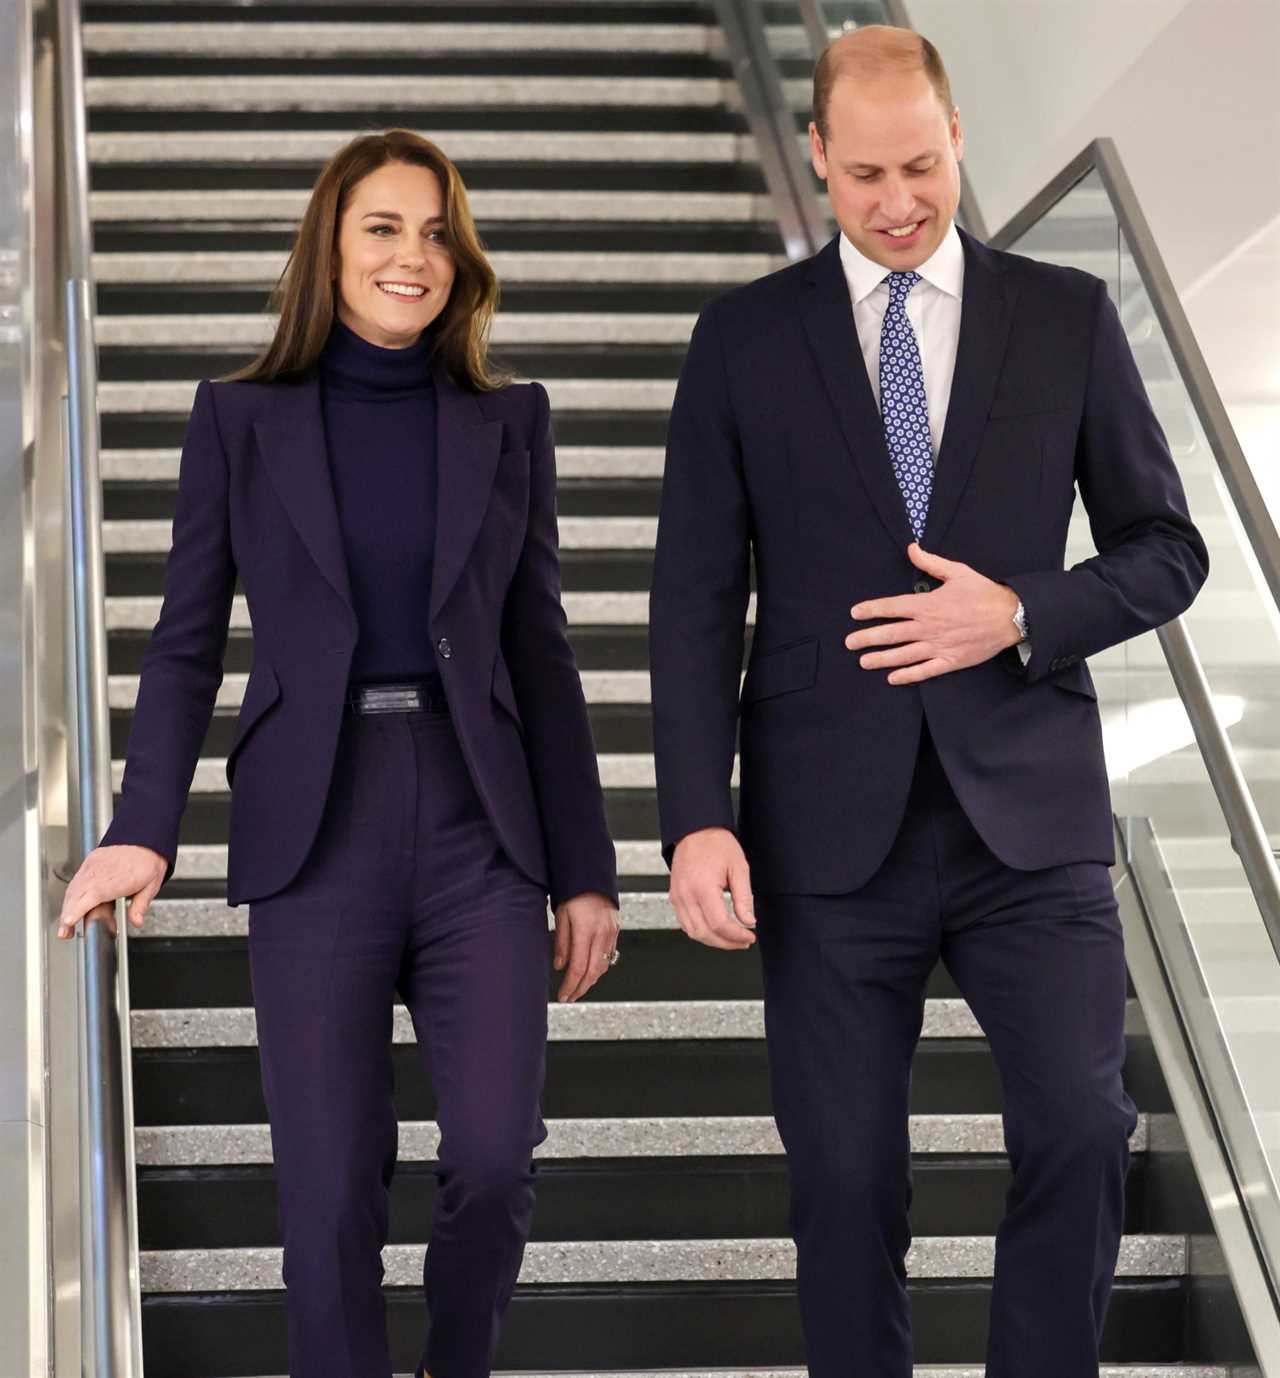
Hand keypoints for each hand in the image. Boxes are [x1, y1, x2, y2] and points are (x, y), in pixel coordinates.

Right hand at [56, 844, 167, 939]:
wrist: (146, 837)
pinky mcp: (90, 861)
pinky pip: (76, 879)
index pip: (92, 895)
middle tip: (64, 932)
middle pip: (78, 894)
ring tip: (65, 923)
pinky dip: (71, 895)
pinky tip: (71, 906)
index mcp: (118, 878)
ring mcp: (93, 865)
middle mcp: (102, 870)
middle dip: (67, 914)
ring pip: (74, 888)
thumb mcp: (152, 885)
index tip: (68, 921)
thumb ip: (140, 905)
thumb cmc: (149, 860)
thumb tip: (136, 921)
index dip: (78, 908)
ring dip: (67, 906)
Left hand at [552, 891, 620, 1002]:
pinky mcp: (616, 931)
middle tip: (569, 997)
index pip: (578, 967)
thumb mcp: (561, 915)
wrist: (593, 877)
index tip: (562, 996)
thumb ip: (561, 942)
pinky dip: (598, 968)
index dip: (570, 985)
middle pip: (593, 972)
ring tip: (577, 987)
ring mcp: (611, 933)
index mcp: (586, 930)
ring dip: (590, 980)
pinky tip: (589, 972)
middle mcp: (602, 933)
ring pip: (603, 966)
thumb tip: (560, 967)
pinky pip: (609, 956)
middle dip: (581, 988)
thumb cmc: (573, 894)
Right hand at [669, 827, 755, 950]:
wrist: (695, 830)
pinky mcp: (675, 897)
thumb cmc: (716, 844)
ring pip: (694, 932)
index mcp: (703, 887)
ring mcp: (677, 897)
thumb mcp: (739, 867)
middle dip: (727, 943)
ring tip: (732, 939)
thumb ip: (744, 898)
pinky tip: (715, 930)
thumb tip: (748, 921)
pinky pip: (685, 923)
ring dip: (714, 941)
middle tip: (744, 941)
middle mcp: (686, 895)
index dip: (737, 936)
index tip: (749, 936)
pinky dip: (701, 932)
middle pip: (706, 933)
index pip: (720, 924)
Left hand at [846, 542, 1021, 684]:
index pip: (892, 607)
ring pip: (904, 655)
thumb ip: (930, 563)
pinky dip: (908, 675)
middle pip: (892, 634)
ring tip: (863, 662)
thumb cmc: (983, 592)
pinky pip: (925, 671)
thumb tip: (911, 548)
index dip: (872, 610)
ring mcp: (939, 646)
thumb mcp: (957, 572)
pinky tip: (892, 678)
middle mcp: (929, 627)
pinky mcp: (950, 661)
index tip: (855, 613)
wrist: (1011, 616)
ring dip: (881, 658)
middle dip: (867, 638)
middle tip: (849, 643)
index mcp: (928, 604)